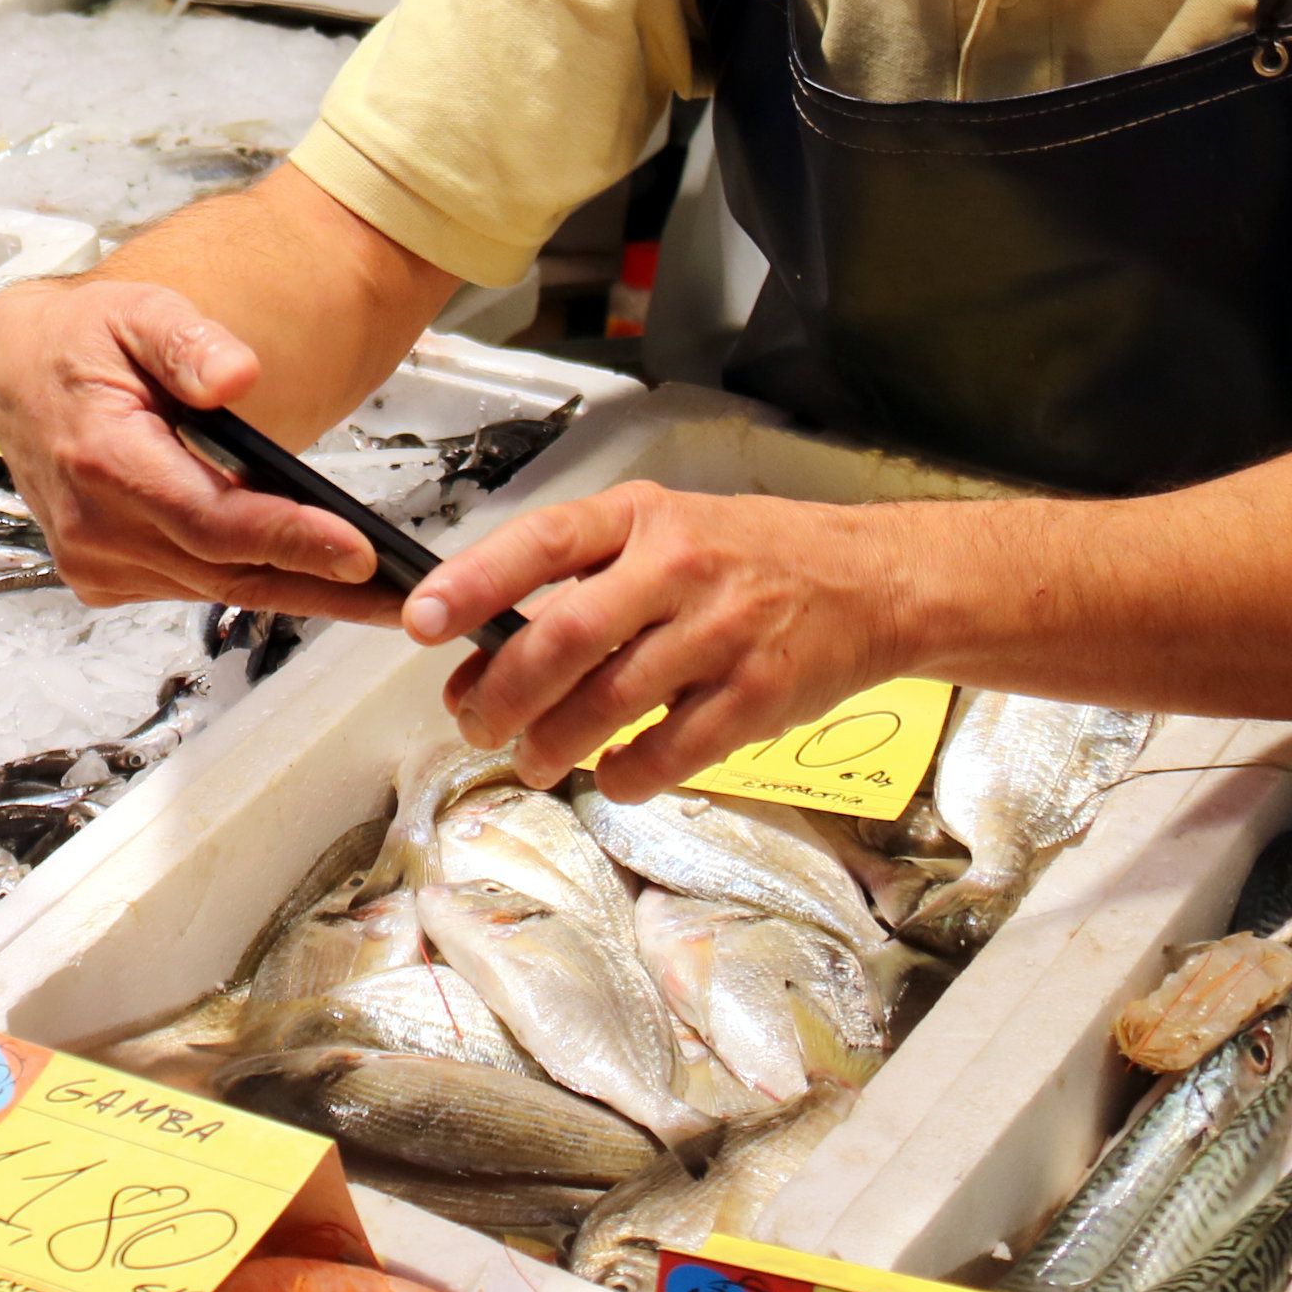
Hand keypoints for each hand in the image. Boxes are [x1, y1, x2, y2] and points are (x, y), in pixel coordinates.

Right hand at [0, 277, 388, 618]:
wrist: (16, 373)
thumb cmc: (82, 339)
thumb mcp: (136, 309)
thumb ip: (187, 341)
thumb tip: (237, 375)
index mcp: (100, 459)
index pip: (210, 520)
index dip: (289, 538)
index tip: (361, 551)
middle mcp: (92, 527)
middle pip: (226, 572)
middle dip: (322, 587)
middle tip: (404, 596)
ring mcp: (95, 560)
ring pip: (217, 590)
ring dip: (298, 591)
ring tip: (379, 594)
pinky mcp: (104, 576)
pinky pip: (194, 587)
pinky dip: (253, 582)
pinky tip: (310, 575)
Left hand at [408, 482, 907, 794]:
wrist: (872, 581)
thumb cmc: (745, 557)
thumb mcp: (661, 534)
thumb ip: (579, 582)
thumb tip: (481, 653)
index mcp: (641, 517)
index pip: (541, 543)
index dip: (473, 583)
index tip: (419, 621)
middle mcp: (679, 568)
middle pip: (564, 636)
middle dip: (503, 692)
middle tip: (475, 723)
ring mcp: (723, 633)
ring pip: (610, 702)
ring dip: (552, 743)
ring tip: (530, 759)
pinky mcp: (760, 695)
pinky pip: (672, 751)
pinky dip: (626, 774)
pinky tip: (609, 774)